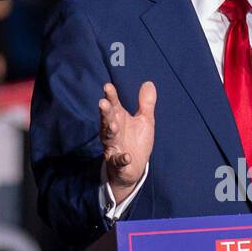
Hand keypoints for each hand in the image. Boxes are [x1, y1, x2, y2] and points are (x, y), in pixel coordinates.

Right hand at [99, 81, 155, 203]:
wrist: (133, 167)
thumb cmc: (136, 141)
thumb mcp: (145, 121)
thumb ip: (146, 103)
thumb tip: (148, 82)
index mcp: (118, 119)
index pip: (113, 105)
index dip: (111, 96)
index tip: (108, 86)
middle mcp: (113, 132)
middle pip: (107, 120)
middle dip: (105, 112)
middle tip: (103, 103)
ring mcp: (114, 147)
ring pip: (108, 138)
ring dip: (110, 132)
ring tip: (113, 125)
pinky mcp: (118, 163)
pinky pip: (119, 161)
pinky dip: (122, 159)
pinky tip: (127, 156)